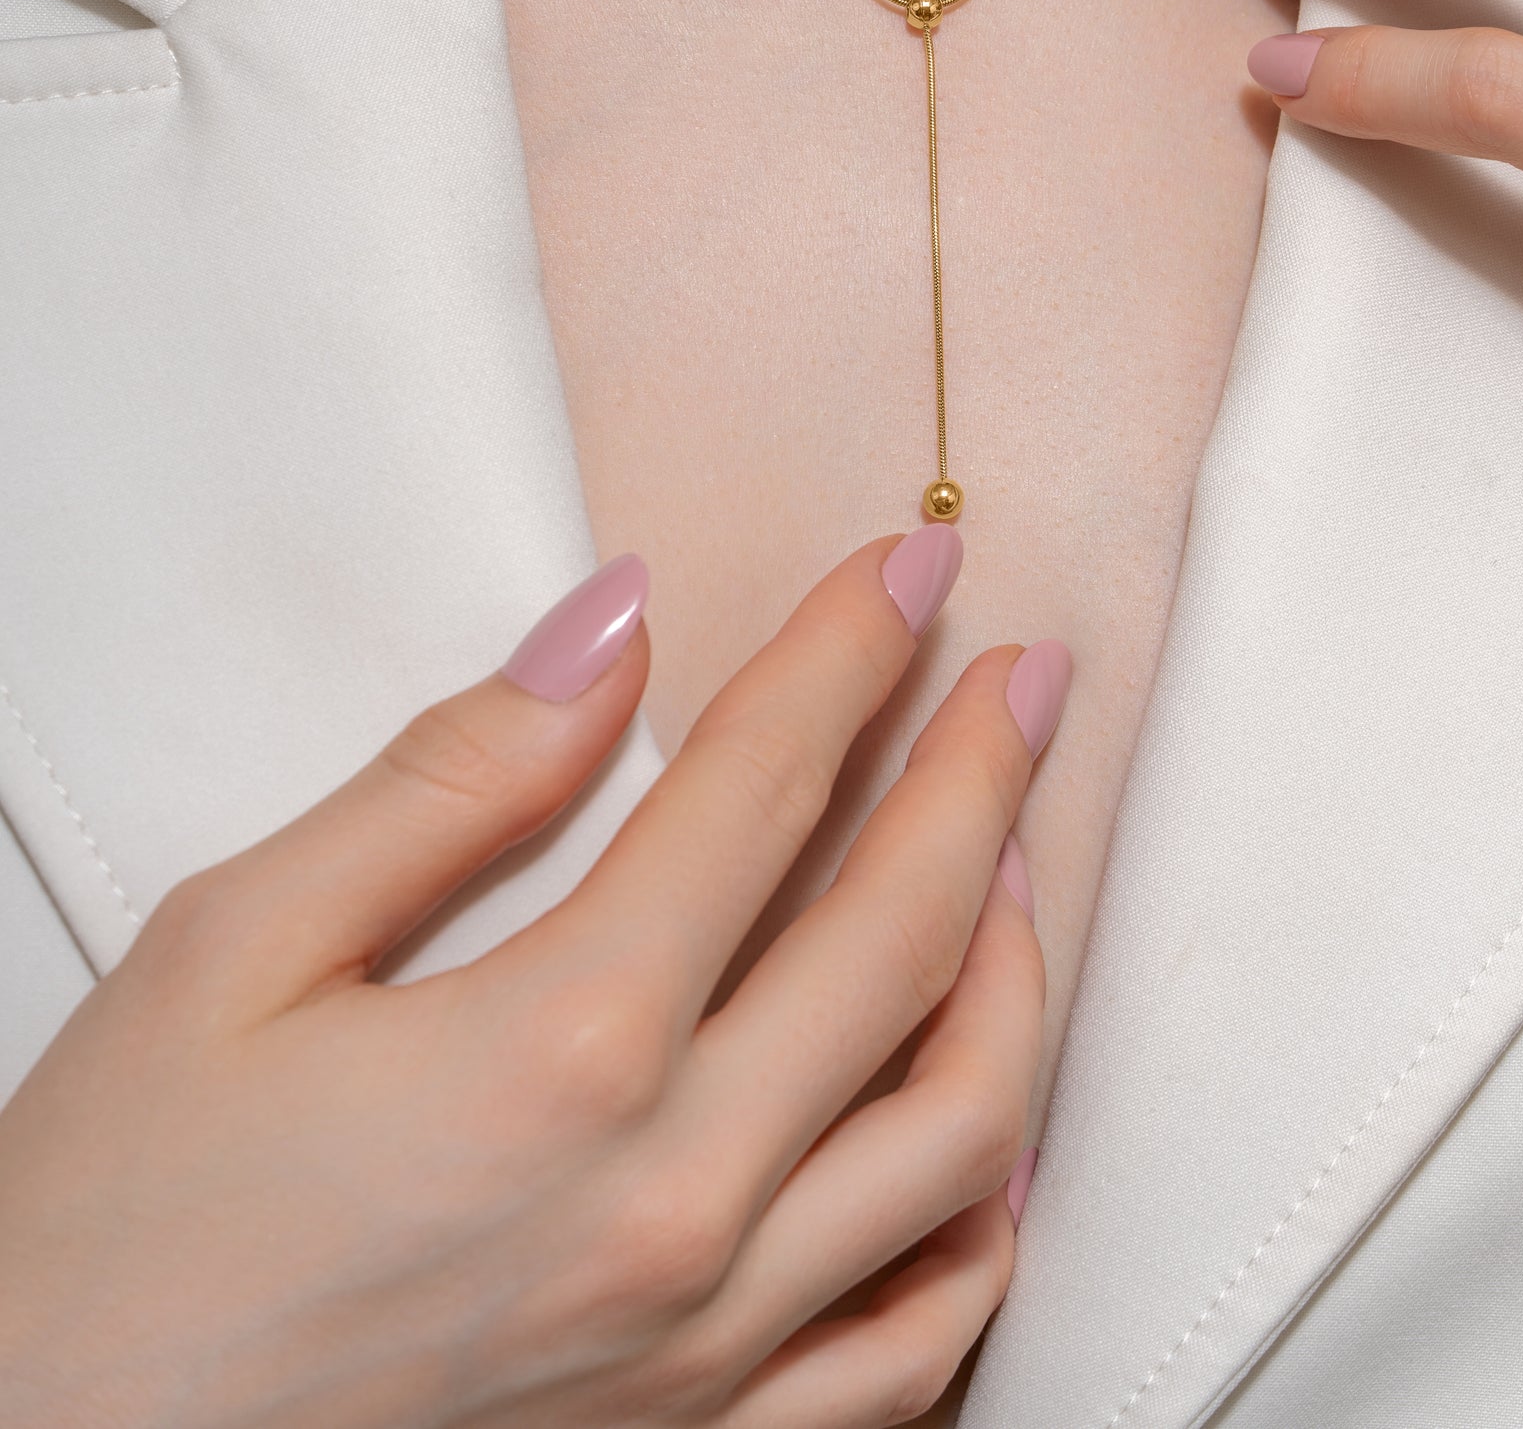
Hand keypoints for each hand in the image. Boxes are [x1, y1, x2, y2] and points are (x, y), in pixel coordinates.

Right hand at [0, 535, 1064, 1428]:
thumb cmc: (105, 1241)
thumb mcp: (235, 955)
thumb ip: (450, 783)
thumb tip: (611, 631)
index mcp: (559, 1052)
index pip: (764, 789)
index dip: (855, 652)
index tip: (914, 565)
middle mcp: (672, 1205)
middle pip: (905, 938)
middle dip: (984, 773)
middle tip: (1025, 674)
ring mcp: (705, 1353)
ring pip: (962, 1138)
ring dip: (1014, 971)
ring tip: (1015, 863)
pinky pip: (914, 1347)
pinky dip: (984, 1223)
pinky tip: (989, 1138)